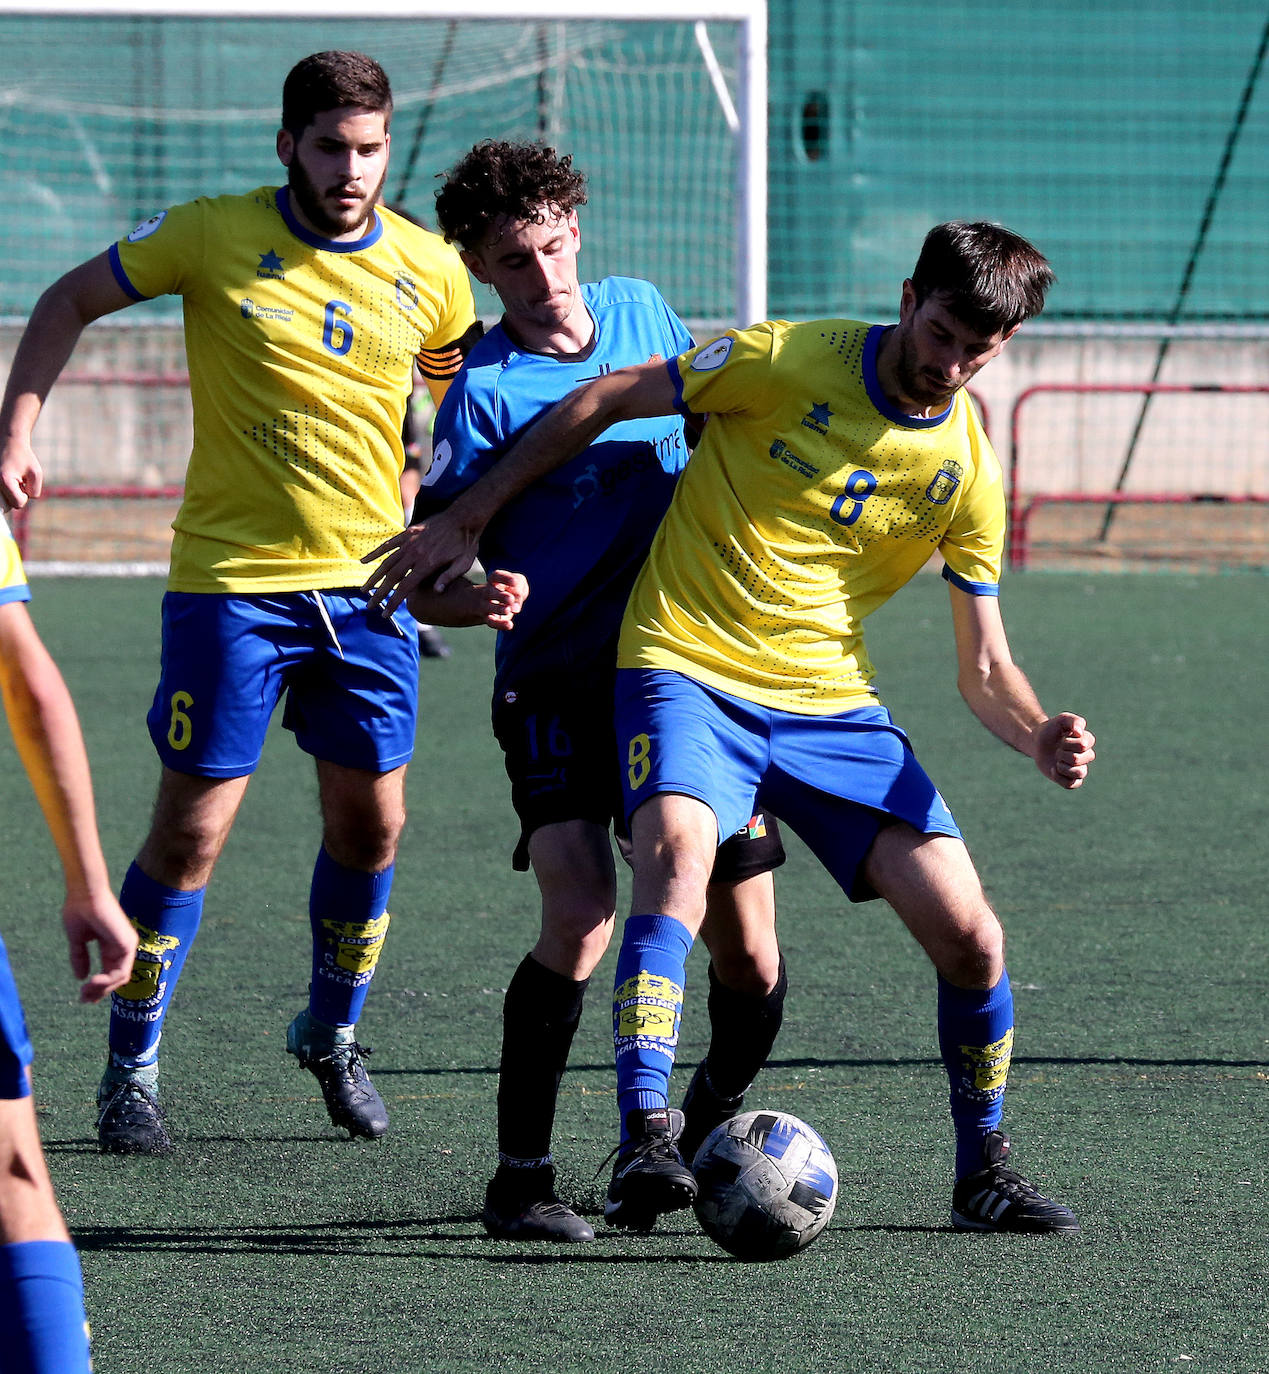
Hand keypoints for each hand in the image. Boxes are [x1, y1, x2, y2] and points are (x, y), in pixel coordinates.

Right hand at [1, 439, 42, 510]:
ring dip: (11, 493)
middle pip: (9, 505)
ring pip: (4, 501)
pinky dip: (6, 490)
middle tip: (17, 479)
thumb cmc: (23, 457)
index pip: (19, 504)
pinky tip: (7, 478)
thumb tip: (23, 501)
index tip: (24, 482)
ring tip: (11, 478)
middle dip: (17, 495)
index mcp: (4, 481)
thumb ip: (34, 491)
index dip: (26, 495)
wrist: (8, 442)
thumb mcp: (36, 474)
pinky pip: (1, 494)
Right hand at [63, 890, 137, 1002]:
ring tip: (85, 993)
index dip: (98, 988)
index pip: (110, 973)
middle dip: (99, 992)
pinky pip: (120, 972)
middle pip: (116, 979)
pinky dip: (107, 982)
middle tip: (83, 999)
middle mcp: (122, 946)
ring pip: (120, 979)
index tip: (83, 998)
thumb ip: (81, 958)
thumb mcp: (78, 940)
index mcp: (111, 945)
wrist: (83, 894)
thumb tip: (81, 978)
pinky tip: (92, 983)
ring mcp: (127, 945)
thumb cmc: (78, 911)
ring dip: (102, 990)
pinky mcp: (127, 944)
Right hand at [361, 509, 481, 615]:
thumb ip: (448, 577)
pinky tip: (365, 561)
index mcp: (428, 564)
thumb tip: (435, 592)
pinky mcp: (408, 533)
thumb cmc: (466, 543)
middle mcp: (415, 553)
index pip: (405, 587)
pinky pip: (388, 544)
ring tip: (364, 589)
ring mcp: (410, 542)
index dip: (394, 601)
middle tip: (370, 606)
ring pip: (387, 562)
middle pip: (392, 577)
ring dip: (374, 576)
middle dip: (379, 593)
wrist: (464, 517)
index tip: (386, 614)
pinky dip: (376, 553)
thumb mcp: (463, 563)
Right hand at [479, 569, 528, 630]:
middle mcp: (488, 592)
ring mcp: (486, 605)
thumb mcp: (519, 583)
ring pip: (488, 607)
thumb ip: (519, 589)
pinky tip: (510, 625)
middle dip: (500, 596)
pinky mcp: (489, 618)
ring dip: (498, 609)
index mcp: (494, 580)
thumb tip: (515, 607)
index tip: (515, 582)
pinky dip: (500, 624)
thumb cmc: (511, 588)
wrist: (498, 601)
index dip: (505, 578)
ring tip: (508, 610)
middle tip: (510, 599)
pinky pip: (491, 622)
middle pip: (490, 592)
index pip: (496, 576)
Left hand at [1033, 712, 1095, 788]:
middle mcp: (1086, 756)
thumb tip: (1079, 733)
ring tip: (1056, 761)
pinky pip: (1071, 785)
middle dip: (1062, 754)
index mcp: (1087, 741)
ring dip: (1063, 766)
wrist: (1037, 742)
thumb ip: (1073, 721)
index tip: (1062, 738)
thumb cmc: (1052, 729)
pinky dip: (1060, 778)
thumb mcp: (1062, 720)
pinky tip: (1053, 769)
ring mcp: (1079, 768)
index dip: (1068, 742)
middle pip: (1078, 759)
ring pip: (1079, 773)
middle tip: (1057, 749)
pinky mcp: (1070, 779)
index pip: (1082, 745)